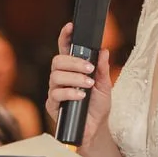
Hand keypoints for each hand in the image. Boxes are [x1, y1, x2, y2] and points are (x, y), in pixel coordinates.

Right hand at [46, 24, 113, 148]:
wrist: (95, 130)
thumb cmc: (98, 107)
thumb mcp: (105, 86)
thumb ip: (103, 69)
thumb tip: (104, 51)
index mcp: (72, 70)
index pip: (65, 49)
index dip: (65, 36)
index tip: (70, 26)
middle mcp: (61, 78)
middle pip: (57, 61)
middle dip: (73, 62)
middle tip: (89, 68)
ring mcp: (55, 90)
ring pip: (55, 76)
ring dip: (74, 78)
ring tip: (88, 84)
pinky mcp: (52, 105)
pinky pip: (55, 94)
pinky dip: (69, 92)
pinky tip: (80, 96)